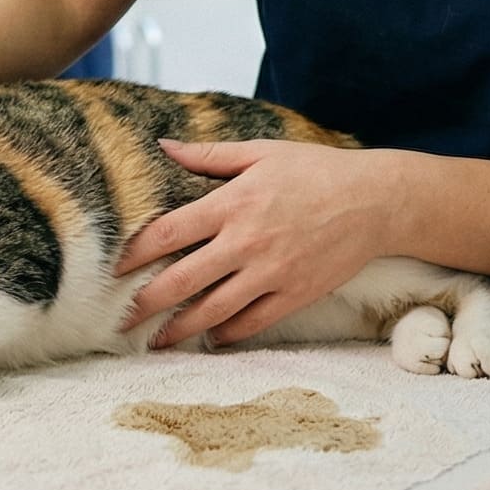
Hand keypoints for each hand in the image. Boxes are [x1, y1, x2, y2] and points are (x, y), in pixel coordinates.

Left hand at [114, 140, 393, 348]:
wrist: (375, 201)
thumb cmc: (316, 170)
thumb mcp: (261, 152)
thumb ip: (209, 155)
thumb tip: (163, 146)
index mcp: (232, 204)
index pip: (168, 233)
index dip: (135, 254)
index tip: (115, 269)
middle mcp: (246, 242)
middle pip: (181, 281)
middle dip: (146, 304)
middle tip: (122, 320)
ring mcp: (270, 273)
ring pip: (213, 311)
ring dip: (179, 330)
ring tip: (155, 343)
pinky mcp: (294, 295)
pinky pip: (252, 323)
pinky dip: (227, 335)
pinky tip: (211, 339)